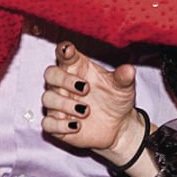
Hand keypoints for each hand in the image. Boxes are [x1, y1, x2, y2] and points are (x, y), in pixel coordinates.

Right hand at [42, 41, 139, 157]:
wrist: (118, 126)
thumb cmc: (115, 100)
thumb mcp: (123, 88)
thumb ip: (123, 77)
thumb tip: (129, 69)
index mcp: (77, 68)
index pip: (63, 54)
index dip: (63, 50)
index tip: (69, 50)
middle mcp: (63, 85)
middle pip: (50, 74)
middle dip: (64, 80)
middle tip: (85, 88)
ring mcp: (58, 104)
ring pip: (48, 98)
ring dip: (66, 104)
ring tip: (86, 110)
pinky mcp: (56, 124)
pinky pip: (47, 123)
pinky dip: (60, 125)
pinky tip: (76, 126)